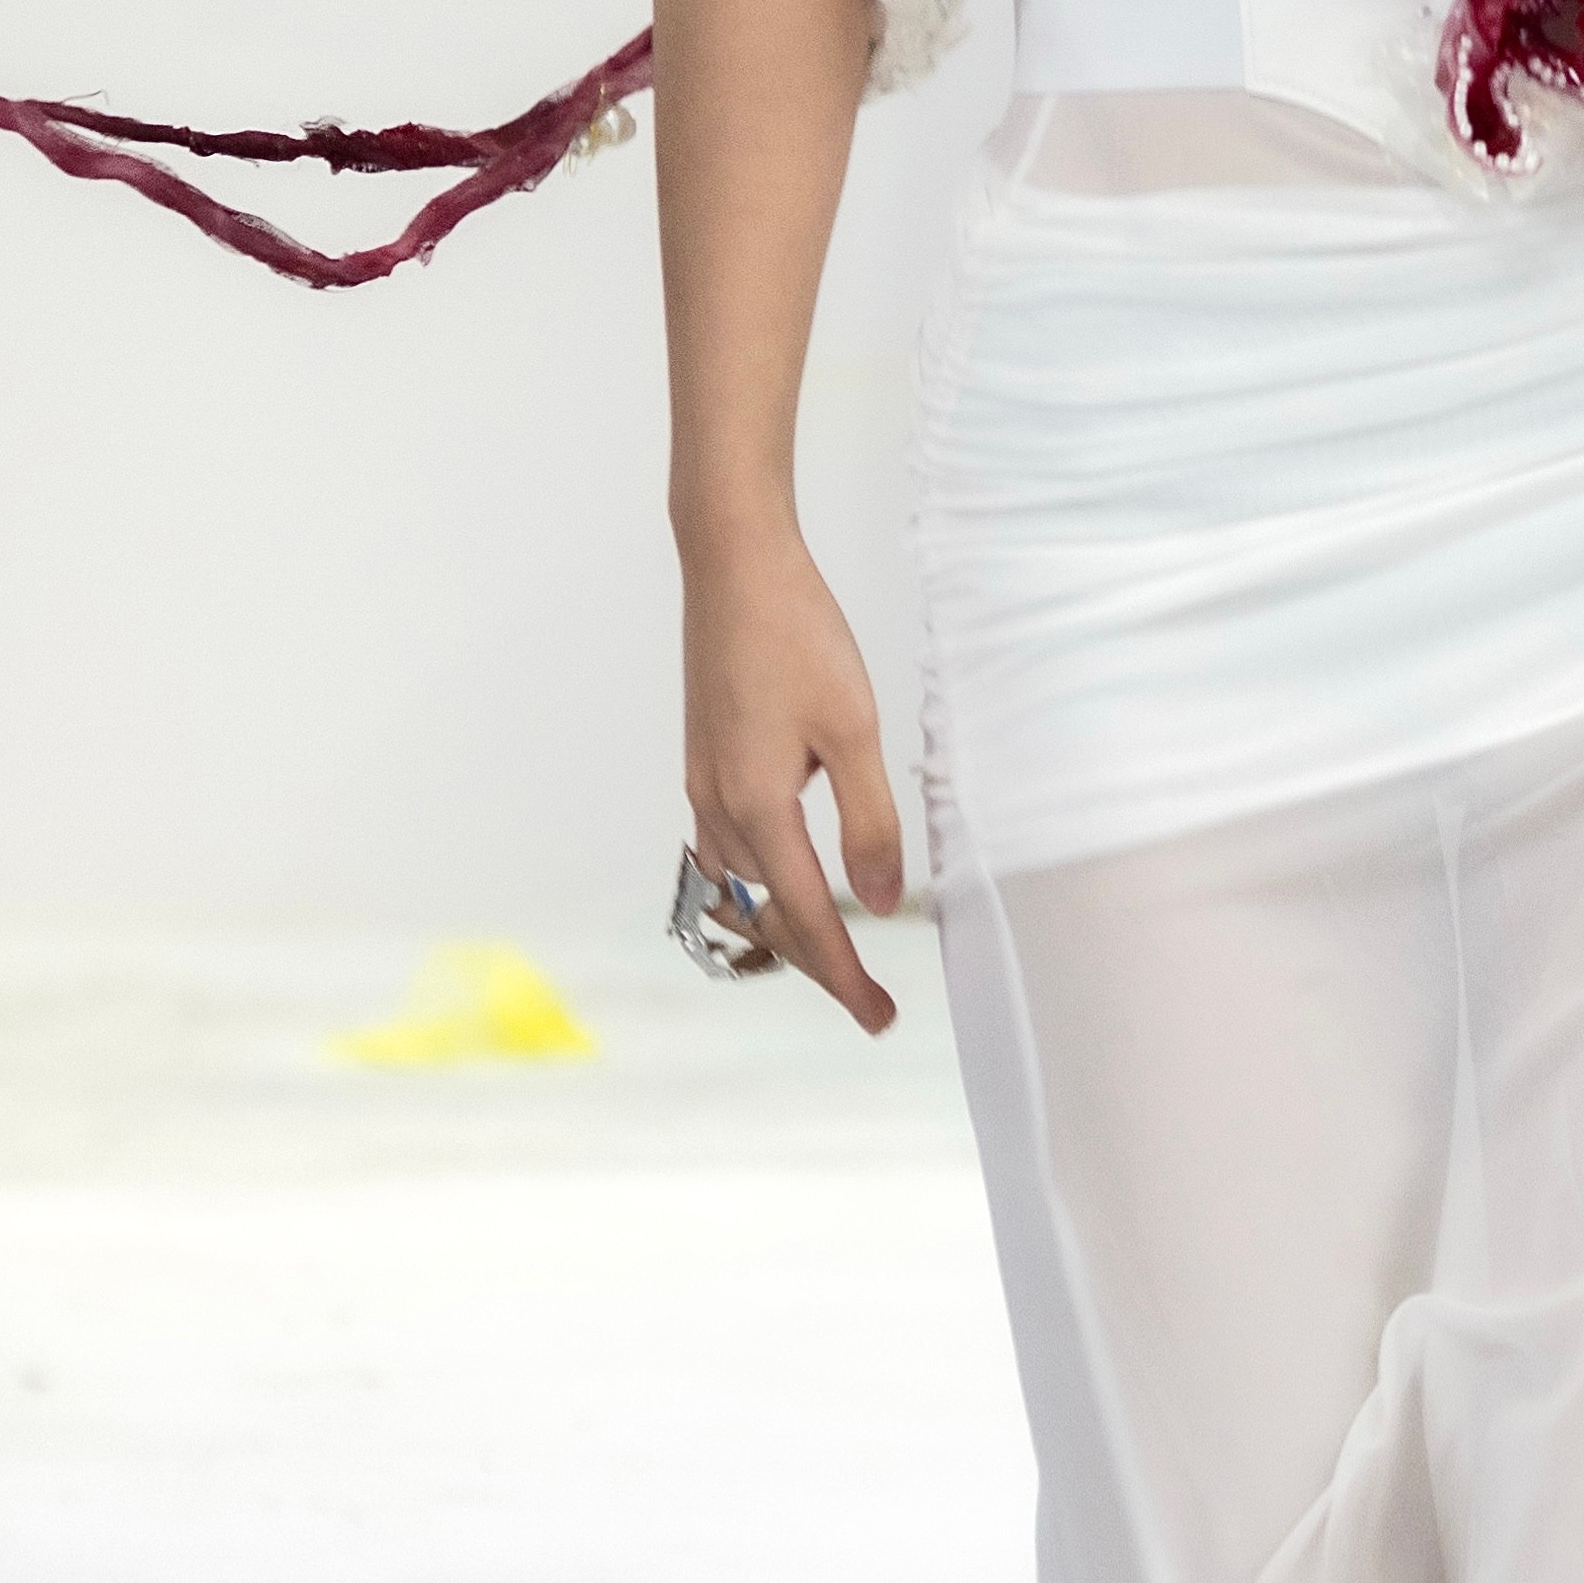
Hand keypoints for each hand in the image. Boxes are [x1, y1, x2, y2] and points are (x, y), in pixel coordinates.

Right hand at [680, 523, 907, 1034]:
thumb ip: (868, 822)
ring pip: (742, 886)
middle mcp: (718, 807)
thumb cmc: (797, 635)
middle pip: (766, 916)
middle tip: (872, 1000)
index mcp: (757, 807)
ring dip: (786, 925)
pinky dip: (762, 883)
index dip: (844, 977)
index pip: (805, 919)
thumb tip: (878, 904)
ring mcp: (703, 785)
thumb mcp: (854, 728)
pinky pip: (728, 850)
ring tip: (837, 949)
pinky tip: (790, 873)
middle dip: (817, 963)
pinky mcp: (704, 762)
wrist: (731, 565)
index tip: (879, 1018)